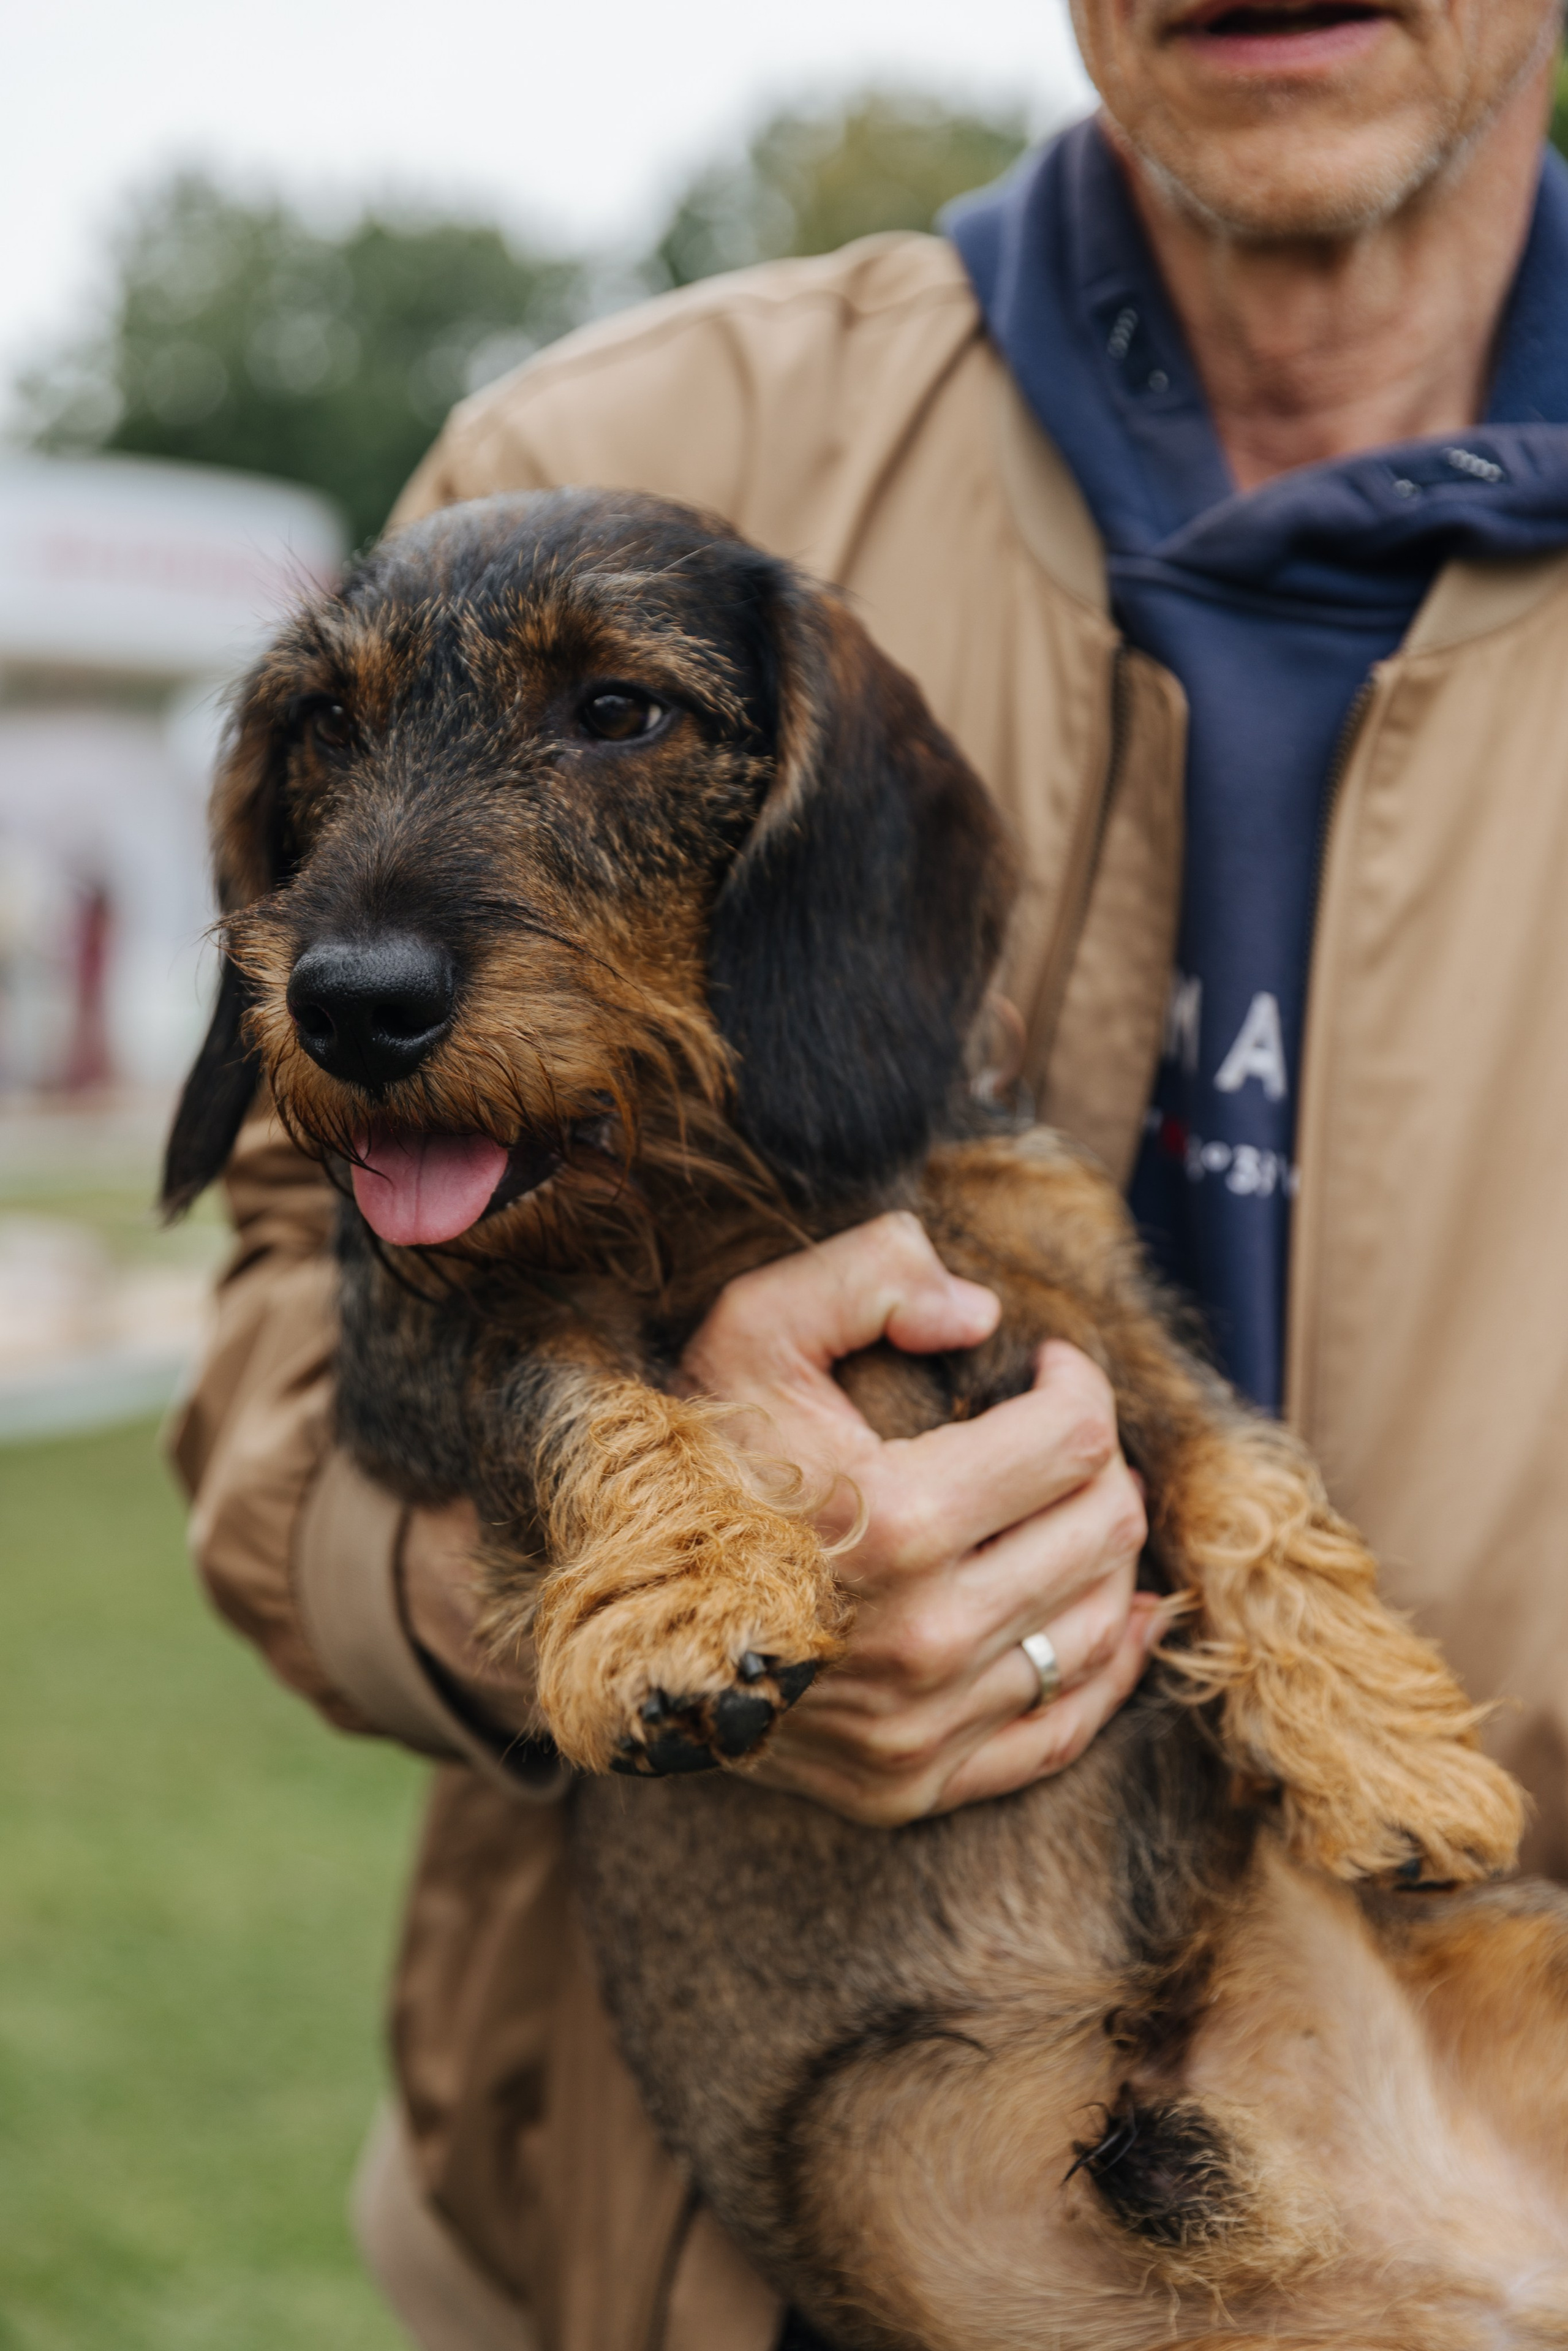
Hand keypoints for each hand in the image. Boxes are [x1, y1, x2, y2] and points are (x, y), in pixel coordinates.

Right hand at [681, 1212, 1159, 1824]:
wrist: (598, 1607)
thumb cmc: (686, 1459)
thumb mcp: (751, 1327)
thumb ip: (868, 1275)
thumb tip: (981, 1313)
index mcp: (895, 1519)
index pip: (1073, 1441)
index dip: (1078, 1385)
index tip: (1048, 1366)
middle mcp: (920, 1637)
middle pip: (1100, 1531)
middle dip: (1098, 1463)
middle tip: (1059, 1433)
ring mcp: (916, 1725)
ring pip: (1094, 1627)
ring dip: (1105, 1554)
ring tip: (1071, 1505)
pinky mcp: (905, 1784)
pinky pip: (1059, 1733)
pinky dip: (1105, 1669)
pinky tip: (1117, 1614)